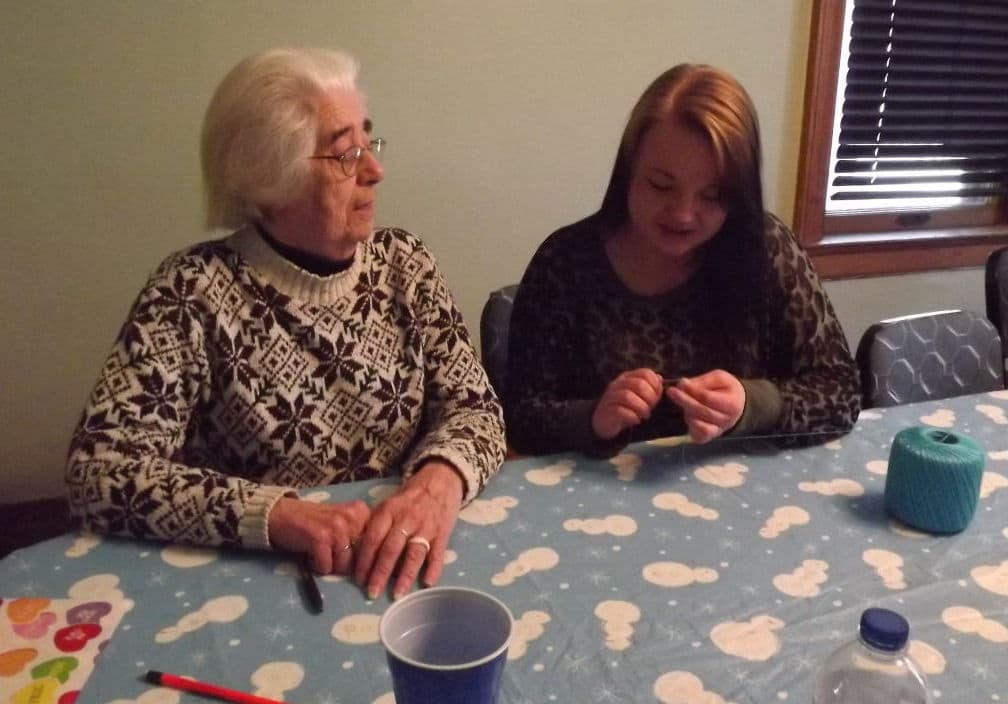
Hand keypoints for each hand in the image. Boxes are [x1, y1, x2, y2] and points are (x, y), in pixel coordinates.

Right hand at [267, 496, 371, 574]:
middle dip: (347, 565)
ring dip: (331, 567)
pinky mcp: (320, 537)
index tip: (354, 563)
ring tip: (321, 555)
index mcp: (361, 511)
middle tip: (332, 558)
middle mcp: (352, 516)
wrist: (281, 514)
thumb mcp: (342, 523)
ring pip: (344, 565)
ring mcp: (337, 526)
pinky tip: (311, 556)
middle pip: (361, 558)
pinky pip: (326, 567)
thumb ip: (359, 535)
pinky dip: (318, 567)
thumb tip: (374, 563)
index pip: (375, 544)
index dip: (365, 559)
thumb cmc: (314, 523)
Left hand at [353, 460, 463, 599]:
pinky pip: (437, 553)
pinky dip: (433, 568)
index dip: (365, 560)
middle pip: (391, 549)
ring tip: (397, 594)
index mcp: (389, 511)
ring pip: (413, 554)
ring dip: (405, 576)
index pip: (373, 538)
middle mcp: (406, 519)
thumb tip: (359, 554)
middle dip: (380, 573)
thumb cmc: (409, 497)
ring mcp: (426, 527)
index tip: (358, 579)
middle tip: (372, 593)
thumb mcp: (389, 504)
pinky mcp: (443, 533)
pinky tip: (427, 583)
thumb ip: (377, 525)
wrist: (440, 479)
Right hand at [591, 368, 663, 439]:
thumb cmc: (626, 407)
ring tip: (646, 415)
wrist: (605, 422)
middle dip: (650, 397)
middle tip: (651, 407)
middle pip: (638, 384)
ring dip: (641, 407)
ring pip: (627, 396)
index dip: (655, 385)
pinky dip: (632, 416)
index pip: (645, 373)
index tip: (657, 397)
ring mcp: (610, 397)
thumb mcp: (640, 396)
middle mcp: (617, 384)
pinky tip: (636, 420)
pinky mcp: (606, 411)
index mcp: (627, 377)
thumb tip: (659, 378)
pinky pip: (619, 411)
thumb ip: (650, 387)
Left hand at [665, 370, 745, 442]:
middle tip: (671, 391)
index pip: (708, 398)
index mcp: (732, 404)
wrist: (736, 405)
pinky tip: (686, 414)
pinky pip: (696, 435)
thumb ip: (703, 381)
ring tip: (682, 401)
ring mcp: (717, 431)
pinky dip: (689, 425)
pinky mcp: (707, 437)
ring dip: (687, 412)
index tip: (681, 382)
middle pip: (702, 412)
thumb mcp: (720, 378)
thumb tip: (683, 384)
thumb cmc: (726, 389)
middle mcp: (726, 421)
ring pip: (698, 424)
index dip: (693, 390)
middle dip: (685, 400)